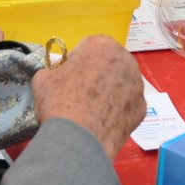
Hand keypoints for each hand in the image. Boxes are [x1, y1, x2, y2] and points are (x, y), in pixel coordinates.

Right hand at [31, 36, 145, 157]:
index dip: (77, 61)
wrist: (78, 138)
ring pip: (121, 84)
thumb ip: (50, 72)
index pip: (88, 47)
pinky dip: (117, 111)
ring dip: (109, 92)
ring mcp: (137, 85)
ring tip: (91, 110)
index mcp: (102, 45)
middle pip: (109, 64)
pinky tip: (102, 121)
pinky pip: (127, 105)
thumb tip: (50, 76)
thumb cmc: (60, 103)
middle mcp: (126, 60)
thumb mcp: (43, 80)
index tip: (69, 75)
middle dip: (96, 75)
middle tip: (80, 93)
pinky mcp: (142, 108)